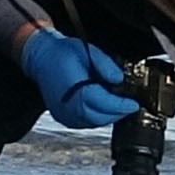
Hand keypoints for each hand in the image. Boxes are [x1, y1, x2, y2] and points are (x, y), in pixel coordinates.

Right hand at [17, 27, 138, 128]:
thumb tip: (119, 79)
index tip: (134, 105)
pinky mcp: (62, 117)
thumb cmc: (61, 53)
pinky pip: (83, 123)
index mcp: (75, 91)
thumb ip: (106, 66)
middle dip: (117, 113)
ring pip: (92, 123)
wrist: (41, 57)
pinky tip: (101, 107)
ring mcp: (64, 114)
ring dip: (107, 116)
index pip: (105, 105)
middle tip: (129, 105)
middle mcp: (68, 107)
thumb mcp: (88, 51)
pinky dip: (95, 117)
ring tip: (117, 106)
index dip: (122, 106)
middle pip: (100, 118)